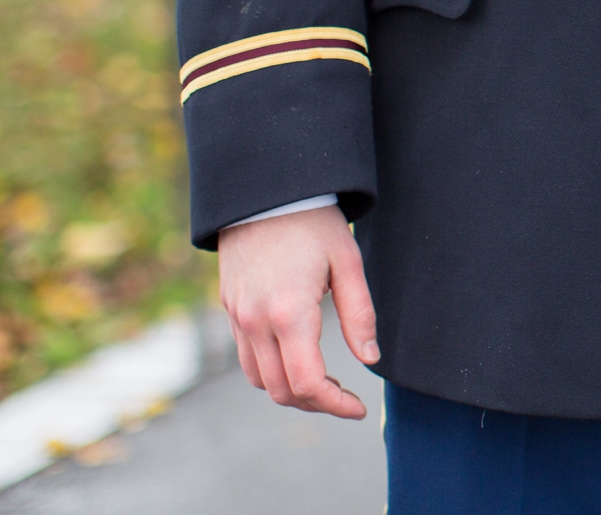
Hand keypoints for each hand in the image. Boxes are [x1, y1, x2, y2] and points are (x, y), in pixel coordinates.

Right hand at [217, 204, 377, 418]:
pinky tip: (298, 358)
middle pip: (281, 390)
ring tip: (326, 382)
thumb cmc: (314, 222)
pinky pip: (246, 357)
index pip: (307, 382)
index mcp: (289, 313)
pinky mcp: (230, 308)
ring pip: (259, 379)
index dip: (335, 404)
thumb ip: (360, 314)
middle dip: (316, 403)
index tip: (357, 408)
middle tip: (346, 398)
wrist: (266, 191)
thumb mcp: (349, 263)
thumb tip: (371, 358)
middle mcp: (255, 322)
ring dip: (291, 390)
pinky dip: (271, 371)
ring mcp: (237, 316)